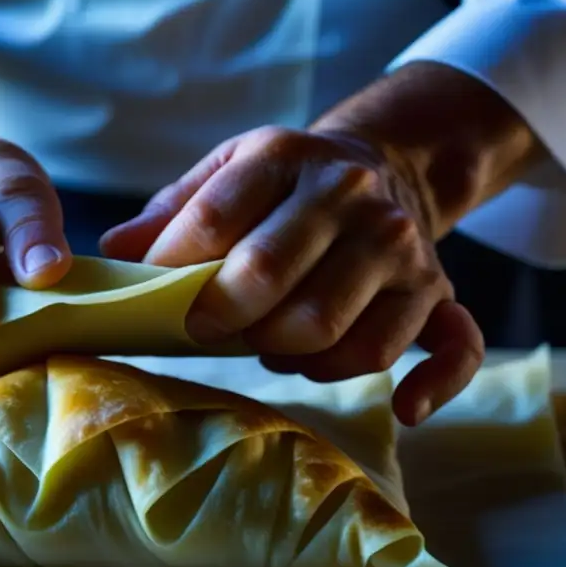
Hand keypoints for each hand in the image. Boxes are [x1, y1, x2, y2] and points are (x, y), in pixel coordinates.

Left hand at [101, 126, 482, 426]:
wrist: (383, 164)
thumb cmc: (284, 183)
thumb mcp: (227, 170)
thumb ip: (170, 211)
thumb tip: (113, 255)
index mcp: (285, 158)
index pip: (217, 220)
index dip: (175, 269)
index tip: (156, 294)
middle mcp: (350, 197)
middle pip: (274, 282)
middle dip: (223, 319)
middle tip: (203, 330)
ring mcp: (401, 249)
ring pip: (337, 332)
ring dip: (287, 355)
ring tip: (267, 342)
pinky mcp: (437, 293)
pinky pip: (452, 349)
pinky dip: (431, 386)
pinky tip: (402, 409)